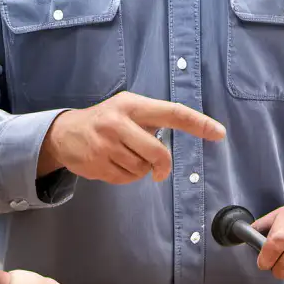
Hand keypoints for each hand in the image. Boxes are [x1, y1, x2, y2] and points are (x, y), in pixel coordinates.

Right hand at [38, 91, 225, 185]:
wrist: (65, 133)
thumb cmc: (106, 120)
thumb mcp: (127, 108)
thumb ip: (151, 120)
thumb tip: (183, 135)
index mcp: (131, 105)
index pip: (172, 112)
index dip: (198, 123)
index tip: (219, 133)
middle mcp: (118, 123)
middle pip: (158, 153)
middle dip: (162, 165)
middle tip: (159, 169)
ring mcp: (105, 145)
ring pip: (142, 168)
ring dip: (140, 168)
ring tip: (124, 156)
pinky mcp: (97, 164)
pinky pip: (127, 179)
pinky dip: (127, 176)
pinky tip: (114, 164)